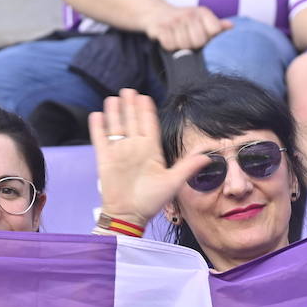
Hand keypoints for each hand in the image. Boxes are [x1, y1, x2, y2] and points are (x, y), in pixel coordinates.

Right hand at [89, 88, 211, 229]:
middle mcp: (135, 148)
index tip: (145, 97)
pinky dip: (98, 127)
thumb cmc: (151, 201)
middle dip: (130, 105)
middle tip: (128, 90)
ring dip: (115, 112)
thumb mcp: (173, 182)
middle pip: (132, 121)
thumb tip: (209, 156)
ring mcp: (119, 153)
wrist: (129, 215)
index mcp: (151, 150)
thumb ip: (188, 167)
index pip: (149, 125)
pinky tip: (98, 114)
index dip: (146, 110)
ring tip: (114, 97)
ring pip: (116, 126)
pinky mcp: (105, 159)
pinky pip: (101, 139)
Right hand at [142, 4, 232, 50]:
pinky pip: (169, 45)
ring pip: (183, 45)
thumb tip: (231, 26)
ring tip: (177, 39)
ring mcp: (174, 20)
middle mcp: (189, 13)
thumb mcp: (201, 19)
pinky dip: (169, 47)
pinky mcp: (160, 27)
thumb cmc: (184, 21)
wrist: (157, 13)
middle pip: (199, 41)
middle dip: (193, 45)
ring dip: (180, 47)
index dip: (209, 38)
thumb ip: (216, 25)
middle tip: (188, 40)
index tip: (202, 36)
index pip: (214, 30)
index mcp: (202, 12)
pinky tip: (168, 39)